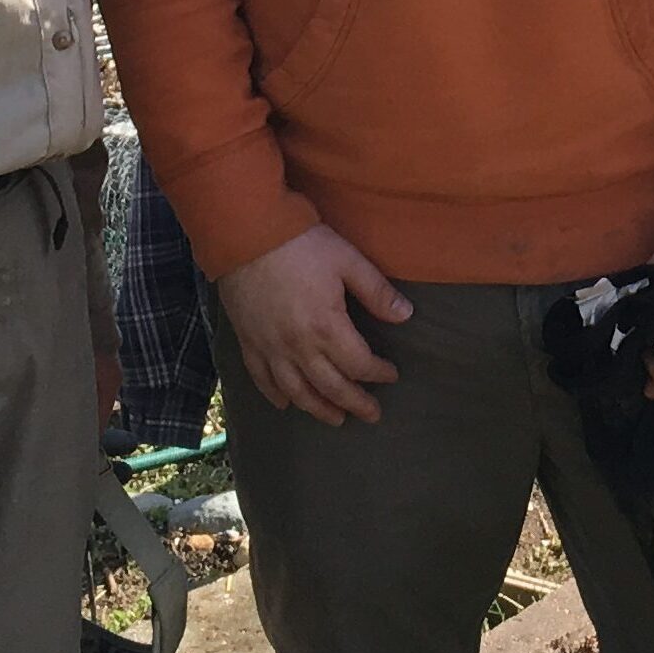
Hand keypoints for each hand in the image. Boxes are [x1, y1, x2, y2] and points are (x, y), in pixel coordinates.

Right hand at [215, 222, 411, 425]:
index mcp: (327, 327)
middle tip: (372, 414)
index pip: (359, 364)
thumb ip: (377, 291)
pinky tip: (286, 405)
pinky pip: (262, 379)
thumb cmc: (301, 243)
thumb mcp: (347, 259)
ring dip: (319, 409)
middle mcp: (298, 347)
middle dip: (355, 402)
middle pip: (331, 387)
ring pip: (298, 392)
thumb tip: (407, 315)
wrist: (247, 233)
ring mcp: (271, 348)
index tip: (392, 375)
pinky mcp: (249, 342)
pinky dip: (276, 396)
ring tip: (336, 419)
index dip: (378, 373)